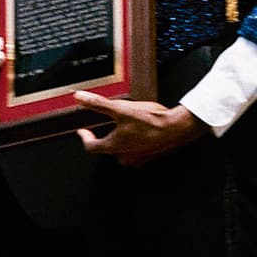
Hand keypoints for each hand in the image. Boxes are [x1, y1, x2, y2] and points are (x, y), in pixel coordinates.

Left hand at [73, 90, 207, 166]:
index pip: (91, 146)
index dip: (85, 137)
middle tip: (106, 124)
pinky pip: (135, 151)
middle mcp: (123, 156)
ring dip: (120, 140)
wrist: (176, 129)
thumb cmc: (150, 121)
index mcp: (113, 146)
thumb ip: (98, 103)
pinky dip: (133, 142)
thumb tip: (80, 97)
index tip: (83, 131)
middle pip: (106, 148)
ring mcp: (136, 159)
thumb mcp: (121, 108)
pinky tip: (140, 131)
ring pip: (121, 150)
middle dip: (104, 136)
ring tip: (125, 126)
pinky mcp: (148, 157)